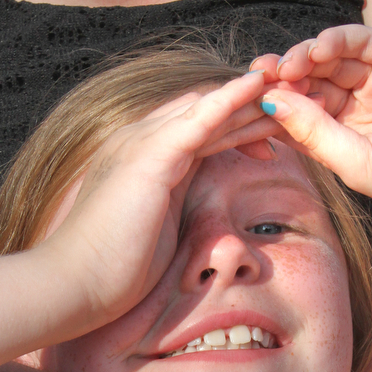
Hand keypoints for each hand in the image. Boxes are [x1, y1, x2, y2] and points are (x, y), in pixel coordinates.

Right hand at [37, 71, 279, 339]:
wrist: (77, 284)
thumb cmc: (115, 271)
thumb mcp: (159, 232)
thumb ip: (178, 211)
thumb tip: (208, 221)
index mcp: (146, 162)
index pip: (200, 133)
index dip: (238, 132)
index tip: (271, 145)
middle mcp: (142, 142)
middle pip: (209, 115)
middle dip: (252, 112)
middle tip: (294, 110)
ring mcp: (143, 145)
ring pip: (209, 111)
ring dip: (251, 101)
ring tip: (290, 92)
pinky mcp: (149, 158)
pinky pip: (197, 119)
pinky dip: (228, 100)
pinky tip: (256, 88)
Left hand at [252, 25, 371, 227]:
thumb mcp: (358, 164)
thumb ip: (315, 132)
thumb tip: (271, 100)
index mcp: (343, 142)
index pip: (298, 120)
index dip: (273, 112)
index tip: (247, 110)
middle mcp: (357, 110)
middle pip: (308, 86)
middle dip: (282, 80)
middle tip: (259, 77)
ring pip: (330, 62)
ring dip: (304, 58)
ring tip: (288, 65)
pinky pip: (360, 41)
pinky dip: (336, 40)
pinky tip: (318, 50)